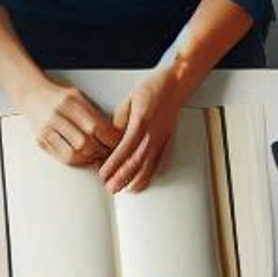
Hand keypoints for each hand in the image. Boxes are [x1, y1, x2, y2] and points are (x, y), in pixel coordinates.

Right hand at [19, 78, 119, 168]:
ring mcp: (47, 129)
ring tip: (96, 154)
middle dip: (101, 151)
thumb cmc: (60, 97)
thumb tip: (115, 135)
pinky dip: (78, 160)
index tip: (118, 143)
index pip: (96, 126)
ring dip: (90, 158)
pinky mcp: (42, 141)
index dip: (110, 139)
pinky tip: (83, 156)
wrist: (33, 95)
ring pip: (74, 154)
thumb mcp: (79, 97)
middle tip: (108, 151)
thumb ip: (94, 114)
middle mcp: (57, 115)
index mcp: (71, 101)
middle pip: (85, 142)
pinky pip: (63, 158)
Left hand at [100, 68, 184, 193]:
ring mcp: (162, 141)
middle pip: (136, 163)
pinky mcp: (168, 144)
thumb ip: (118, 123)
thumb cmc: (151, 91)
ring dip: (135, 182)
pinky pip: (159, 165)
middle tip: (110, 188)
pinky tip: (141, 183)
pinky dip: (150, 177)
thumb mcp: (127, 102)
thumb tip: (111, 142)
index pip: (124, 150)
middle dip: (121, 178)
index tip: (103, 174)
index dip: (113, 165)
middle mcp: (153, 135)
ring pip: (149, 168)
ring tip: (124, 190)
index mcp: (141, 123)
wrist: (174, 86)